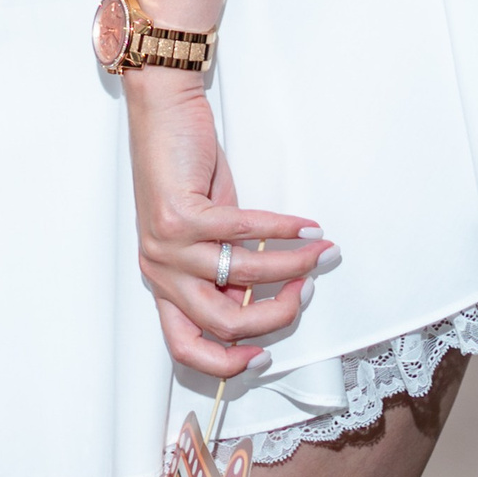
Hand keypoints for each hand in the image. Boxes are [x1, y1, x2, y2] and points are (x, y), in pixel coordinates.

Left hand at [124, 72, 329, 376]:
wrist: (161, 112)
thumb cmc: (185, 171)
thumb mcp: (206, 234)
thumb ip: (228, 269)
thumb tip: (273, 296)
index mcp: (163, 282)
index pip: (184, 346)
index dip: (225, 364)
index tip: (265, 354)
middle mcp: (158, 269)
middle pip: (222, 324)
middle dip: (276, 316)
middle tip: (305, 292)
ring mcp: (165, 243)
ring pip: (240, 279)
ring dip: (292, 268)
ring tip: (319, 255)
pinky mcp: (178, 213)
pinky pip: (243, 233)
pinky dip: (284, 232)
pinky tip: (307, 228)